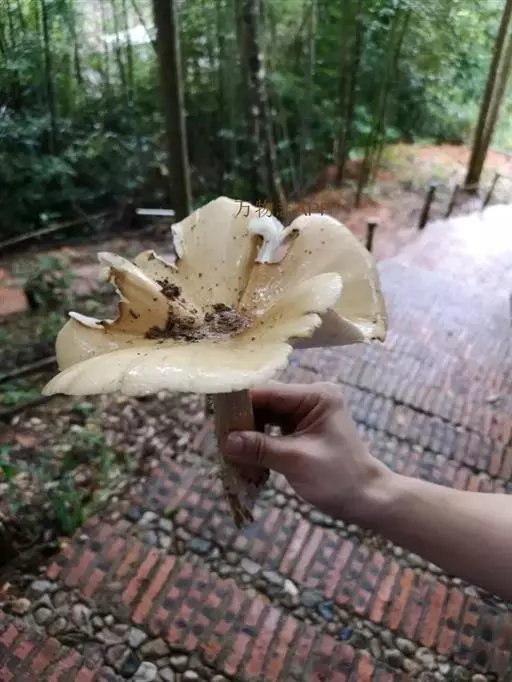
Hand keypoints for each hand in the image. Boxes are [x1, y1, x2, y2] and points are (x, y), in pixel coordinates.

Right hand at [223, 382, 390, 522]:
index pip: (269, 393)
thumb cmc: (338, 478)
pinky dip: (258, 440)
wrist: (366, 499)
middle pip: (265, 402)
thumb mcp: (296, 461)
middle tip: (218, 436)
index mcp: (316, 396)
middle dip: (243, 420)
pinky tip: (243, 452)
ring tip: (226, 446)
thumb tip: (225, 441)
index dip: (241, 404)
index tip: (215, 416)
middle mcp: (311, 398)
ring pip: (266, 416)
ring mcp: (306, 413)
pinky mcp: (301, 429)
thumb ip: (260, 448)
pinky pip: (272, 429)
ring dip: (248, 431)